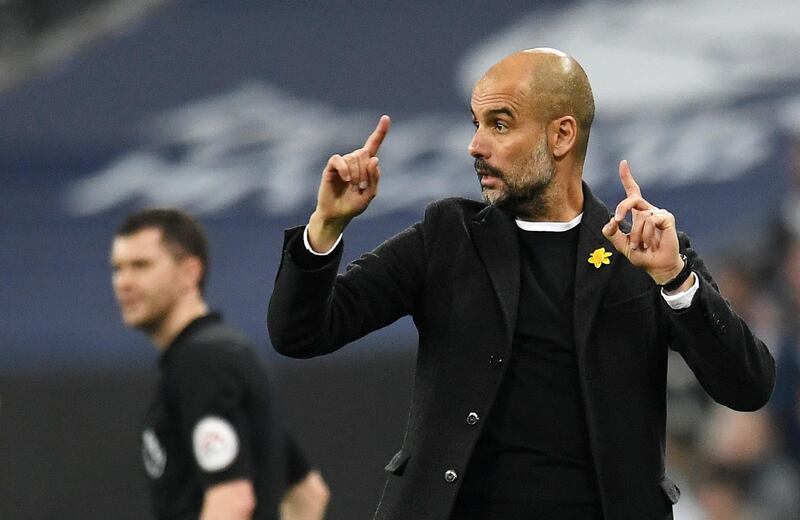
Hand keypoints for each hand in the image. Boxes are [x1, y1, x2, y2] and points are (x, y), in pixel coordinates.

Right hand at [307, 115, 389, 251]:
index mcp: (366, 165)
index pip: (373, 145)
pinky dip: (345, 169)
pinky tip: (346, 180)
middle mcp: (354, 160)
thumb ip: (374, 178)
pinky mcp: (331, 167)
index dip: (380, 132)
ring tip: (353, 187)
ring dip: (356, 175)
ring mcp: (343, 163)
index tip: (386, 118)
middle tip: (361, 187)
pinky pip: (339, 160)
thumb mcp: (370, 194)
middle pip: (364, 153)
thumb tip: (374, 159)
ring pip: (353, 158)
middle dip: (365, 172)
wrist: (337, 215)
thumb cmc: (353, 205)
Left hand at [602, 160, 684, 284]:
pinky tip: (651, 243)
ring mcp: (659, 213)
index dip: (627, 177)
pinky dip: (647, 234)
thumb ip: (612, 233)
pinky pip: (651, 220)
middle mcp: (648, 210)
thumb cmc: (641, 254)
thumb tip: (610, 222)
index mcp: (638, 213)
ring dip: (636, 235)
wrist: (657, 266)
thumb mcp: (621, 244)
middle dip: (622, 208)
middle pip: (632, 199)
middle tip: (616, 220)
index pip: (633, 191)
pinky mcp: (667, 218)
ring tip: (642, 245)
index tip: (623, 162)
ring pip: (640, 217)